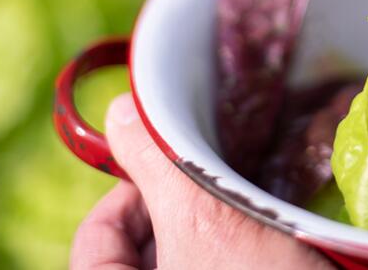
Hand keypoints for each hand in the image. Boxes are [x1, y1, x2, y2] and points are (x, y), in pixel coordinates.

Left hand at [70, 93, 335, 268]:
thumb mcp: (206, 221)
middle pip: (144, 253)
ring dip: (217, 232)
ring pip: (190, 261)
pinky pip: (222, 268)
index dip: (126, 193)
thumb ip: (158, 161)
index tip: (170, 168)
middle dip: (179, 211)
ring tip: (248, 209)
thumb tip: (122, 112)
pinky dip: (238, 253)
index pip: (96, 241)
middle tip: (217, 185)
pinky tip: (271, 239)